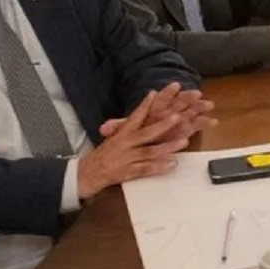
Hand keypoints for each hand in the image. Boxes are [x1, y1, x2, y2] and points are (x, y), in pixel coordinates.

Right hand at [77, 90, 194, 199]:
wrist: (85, 175)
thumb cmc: (102, 155)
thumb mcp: (113, 138)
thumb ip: (127, 128)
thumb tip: (140, 115)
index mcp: (122, 134)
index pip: (134, 117)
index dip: (145, 105)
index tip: (155, 93)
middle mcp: (124, 144)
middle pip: (146, 133)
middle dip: (163, 125)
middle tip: (178, 116)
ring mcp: (127, 158)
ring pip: (150, 151)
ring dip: (167, 146)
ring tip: (184, 141)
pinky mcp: (128, 172)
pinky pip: (146, 169)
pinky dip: (159, 167)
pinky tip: (172, 163)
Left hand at [98, 82, 215, 141]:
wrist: (148, 132)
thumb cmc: (140, 127)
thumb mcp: (127, 128)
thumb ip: (118, 127)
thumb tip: (103, 128)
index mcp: (154, 109)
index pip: (161, 98)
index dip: (168, 92)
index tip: (175, 85)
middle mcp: (169, 111)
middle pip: (179, 102)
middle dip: (188, 97)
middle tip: (196, 93)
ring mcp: (180, 118)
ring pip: (191, 110)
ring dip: (199, 107)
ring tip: (208, 104)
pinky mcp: (187, 127)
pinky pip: (197, 124)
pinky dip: (205, 122)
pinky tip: (213, 121)